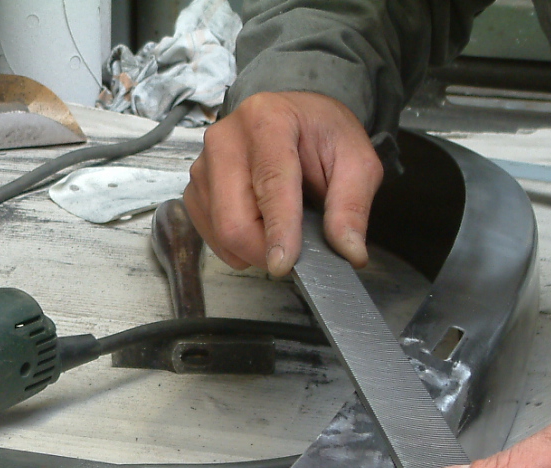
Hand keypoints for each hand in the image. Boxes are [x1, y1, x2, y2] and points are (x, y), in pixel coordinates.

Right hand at [182, 91, 383, 275]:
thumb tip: (349, 251)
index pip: (269, 184)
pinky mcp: (194, 190)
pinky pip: (211, 237)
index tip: (284, 264)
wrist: (293, 120)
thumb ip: (352, 205)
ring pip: (221, 234)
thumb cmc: (321, 136)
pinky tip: (258, 226)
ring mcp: (203, 166)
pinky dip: (237, 247)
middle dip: (264, 250)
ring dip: (254, 249)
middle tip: (294, 254)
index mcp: (267, 120)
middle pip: (233, 220)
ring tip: (279, 228)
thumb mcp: (356, 161)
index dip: (278, 230)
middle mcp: (225, 140)